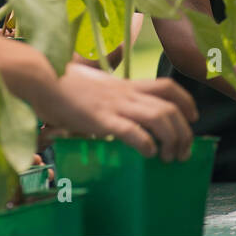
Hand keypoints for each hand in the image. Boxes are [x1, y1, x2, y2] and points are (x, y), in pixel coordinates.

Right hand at [36, 64, 198, 161]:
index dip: (186, 101)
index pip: (167, 86)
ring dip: (171, 139)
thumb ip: (108, 89)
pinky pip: (132, 130)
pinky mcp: (101, 119)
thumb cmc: (63, 83)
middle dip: (184, 131)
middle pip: (170, 106)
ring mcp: (115, 105)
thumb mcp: (94, 81)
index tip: (193, 118)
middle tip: (184, 151)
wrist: (42, 77)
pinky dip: (146, 143)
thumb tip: (112, 100)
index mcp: (125, 84)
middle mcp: (126, 93)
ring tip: (168, 157)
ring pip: (159, 117)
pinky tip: (148, 154)